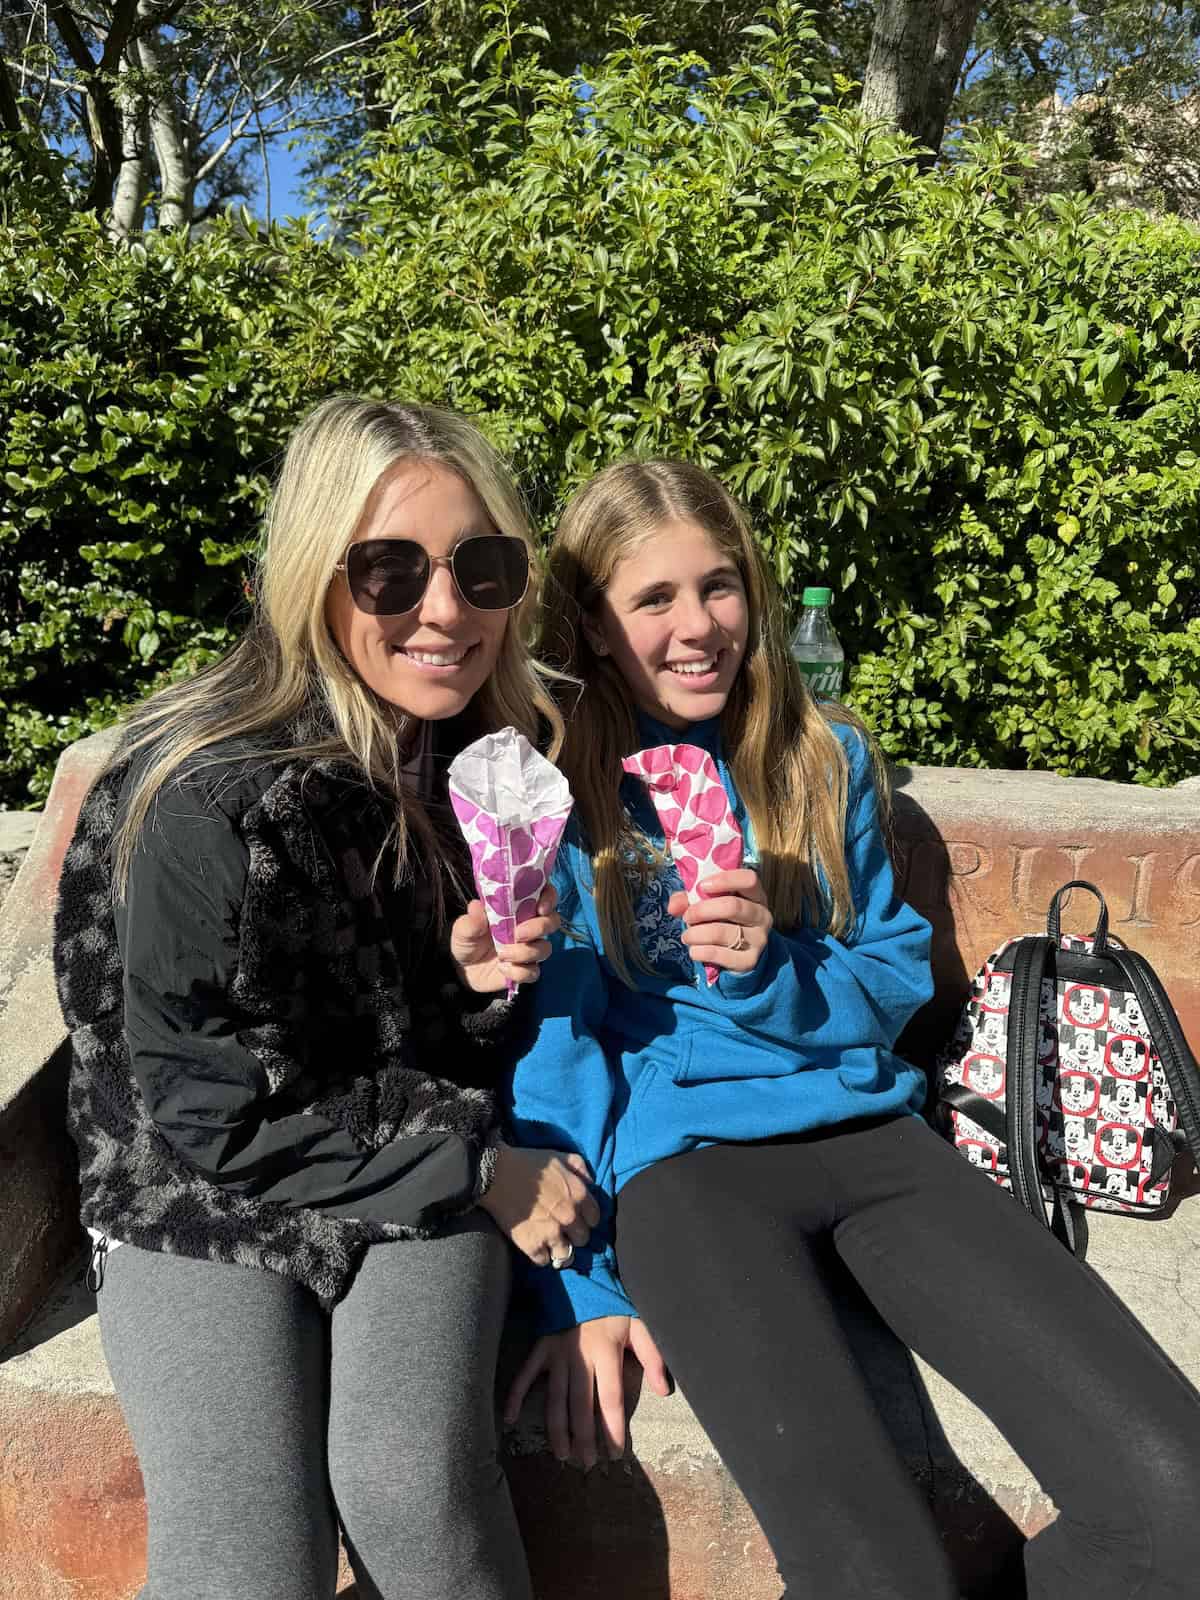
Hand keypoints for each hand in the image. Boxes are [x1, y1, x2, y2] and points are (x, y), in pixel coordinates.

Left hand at [451, 883, 559, 993]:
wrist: (463, 970)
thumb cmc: (468, 940)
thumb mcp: (463, 929)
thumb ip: (471, 920)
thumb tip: (476, 906)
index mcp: (518, 909)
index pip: (544, 895)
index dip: (549, 898)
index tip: (540, 907)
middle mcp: (529, 927)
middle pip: (553, 921)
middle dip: (539, 927)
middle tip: (518, 933)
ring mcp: (530, 949)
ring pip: (545, 948)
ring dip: (525, 952)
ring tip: (502, 954)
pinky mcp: (526, 970)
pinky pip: (534, 972)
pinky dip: (519, 972)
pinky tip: (503, 969)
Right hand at [478, 1144, 600, 1264]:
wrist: (496, 1174)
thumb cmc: (527, 1162)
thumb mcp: (559, 1156)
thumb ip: (579, 1168)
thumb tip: (590, 1183)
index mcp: (579, 1195)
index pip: (594, 1219)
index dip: (585, 1219)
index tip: (577, 1219)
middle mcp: (570, 1217)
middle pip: (582, 1239)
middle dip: (573, 1234)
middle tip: (561, 1229)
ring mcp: (552, 1233)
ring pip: (565, 1255)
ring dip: (558, 1249)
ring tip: (550, 1243)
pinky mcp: (532, 1245)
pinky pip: (544, 1260)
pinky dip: (540, 1255)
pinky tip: (535, 1245)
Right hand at [504, 1317, 672, 1467]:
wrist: (583, 1277)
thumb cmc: (614, 1306)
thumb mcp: (640, 1325)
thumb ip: (653, 1356)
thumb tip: (664, 1391)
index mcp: (606, 1352)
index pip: (610, 1399)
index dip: (613, 1428)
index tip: (616, 1453)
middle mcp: (579, 1356)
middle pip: (581, 1406)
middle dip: (584, 1438)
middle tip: (588, 1463)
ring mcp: (556, 1354)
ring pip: (555, 1399)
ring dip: (557, 1430)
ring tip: (563, 1455)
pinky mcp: (540, 1349)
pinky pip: (525, 1375)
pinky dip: (515, 1396)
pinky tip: (509, 1419)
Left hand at [667, 868, 771, 973]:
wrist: (738, 954)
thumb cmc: (721, 920)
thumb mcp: (707, 903)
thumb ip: (688, 899)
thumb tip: (673, 907)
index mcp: (755, 895)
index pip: (749, 879)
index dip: (725, 880)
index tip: (701, 886)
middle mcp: (762, 915)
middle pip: (732, 906)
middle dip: (702, 910)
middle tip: (687, 916)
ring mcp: (758, 939)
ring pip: (722, 932)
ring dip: (696, 933)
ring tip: (687, 936)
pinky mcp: (749, 961)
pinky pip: (719, 955)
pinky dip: (700, 952)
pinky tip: (694, 950)